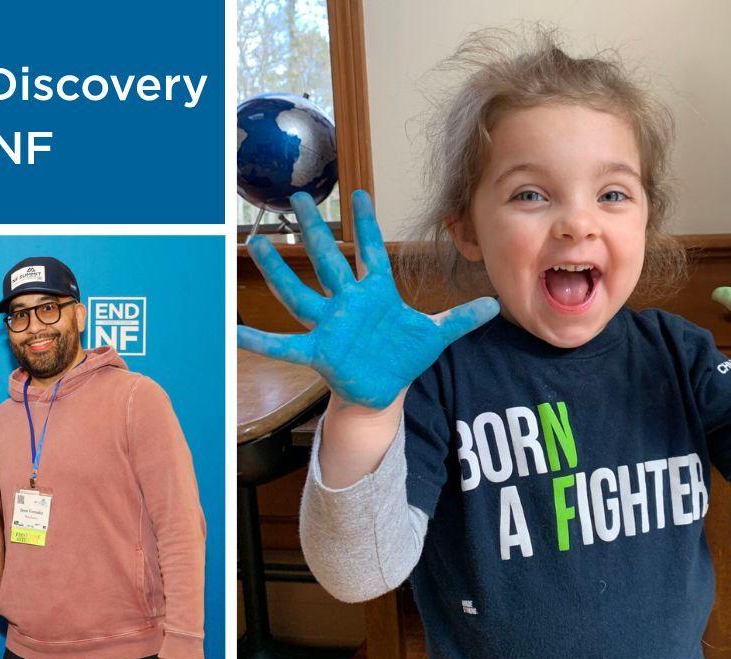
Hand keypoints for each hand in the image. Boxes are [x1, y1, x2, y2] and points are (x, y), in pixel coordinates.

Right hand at [238, 190, 498, 408]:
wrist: (383, 391)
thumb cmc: (402, 357)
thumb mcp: (435, 336)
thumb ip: (462, 319)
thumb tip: (495, 303)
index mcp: (375, 292)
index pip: (372, 250)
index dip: (366, 224)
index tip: (359, 194)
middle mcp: (347, 302)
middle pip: (328, 259)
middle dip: (314, 229)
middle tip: (300, 198)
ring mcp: (329, 324)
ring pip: (300, 292)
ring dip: (279, 270)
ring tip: (257, 242)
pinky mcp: (319, 351)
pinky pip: (285, 345)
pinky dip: (260, 339)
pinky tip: (235, 329)